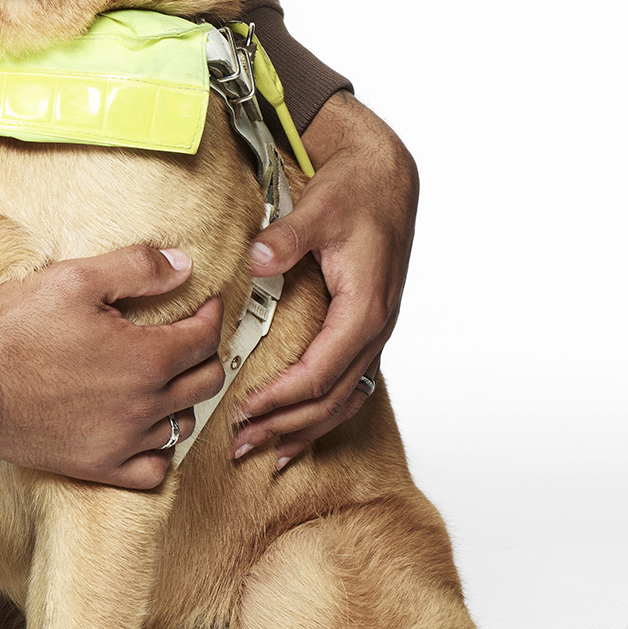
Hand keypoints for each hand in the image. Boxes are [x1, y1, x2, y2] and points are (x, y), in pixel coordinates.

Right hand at [0, 245, 224, 489]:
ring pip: (183, 426)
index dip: (211, 315)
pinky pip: (153, 470)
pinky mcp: (98, 466)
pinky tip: (147, 429)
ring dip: (184, 400)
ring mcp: (122, 441)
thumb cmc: (13, 330)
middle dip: (205, 353)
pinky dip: (160, 451)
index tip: (205, 304)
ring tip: (167, 379)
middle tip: (190, 337)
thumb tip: (183, 267)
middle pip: (205, 383)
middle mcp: (143, 405)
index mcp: (145, 358)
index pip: (205, 338)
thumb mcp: (75, 279)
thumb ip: (137, 268)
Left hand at [231, 93, 417, 467]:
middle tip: (240, 446)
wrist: (387, 175)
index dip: (280, 398)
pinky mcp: (367, 328)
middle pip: (330, 399)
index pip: (319, 373)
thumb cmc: (357, 190)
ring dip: (304, 429)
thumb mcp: (320, 208)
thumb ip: (288, 237)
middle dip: (285, 426)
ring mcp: (374, 333)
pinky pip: (349, 385)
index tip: (242, 411)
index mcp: (364, 309)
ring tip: (266, 453)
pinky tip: (299, 429)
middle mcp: (375, 329)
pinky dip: (323, 412)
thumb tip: (257, 258)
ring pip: (343, 400)